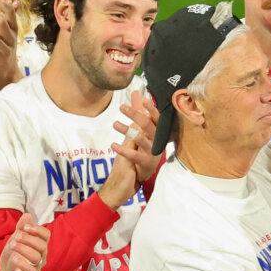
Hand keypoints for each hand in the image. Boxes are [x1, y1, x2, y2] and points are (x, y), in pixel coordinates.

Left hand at [0, 213, 48, 270]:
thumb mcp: (14, 241)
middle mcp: (41, 256)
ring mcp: (36, 268)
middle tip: (16, 237)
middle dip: (28, 238)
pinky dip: (21, 261)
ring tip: (12, 246)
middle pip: (42, 245)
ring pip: (37, 256)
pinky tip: (13, 258)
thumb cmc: (13, 260)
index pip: (46, 235)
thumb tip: (28, 214)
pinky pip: (31, 270)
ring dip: (23, 248)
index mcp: (39, 246)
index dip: (37, 229)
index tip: (24, 227)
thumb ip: (21, 229)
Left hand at [100, 91, 160, 208]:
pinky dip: (123, 149)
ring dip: (127, 130)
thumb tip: (136, 92)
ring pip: (142, 138)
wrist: (135, 178)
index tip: (144, 100)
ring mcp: (152, 153)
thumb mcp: (137, 130)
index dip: (151, 109)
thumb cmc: (138, 151)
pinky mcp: (145, 163)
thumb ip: (138, 112)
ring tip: (115, 124)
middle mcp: (157, 142)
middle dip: (136, 115)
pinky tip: (113, 145)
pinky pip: (134, 155)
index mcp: (156, 133)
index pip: (157, 119)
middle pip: (148, 125)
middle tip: (122, 107)